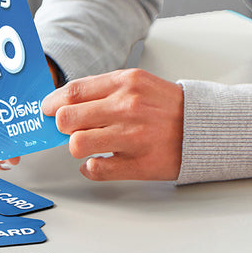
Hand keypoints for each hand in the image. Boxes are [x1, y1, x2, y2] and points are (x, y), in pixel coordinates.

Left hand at [41, 68, 182, 180]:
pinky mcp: (138, 163)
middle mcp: (128, 107)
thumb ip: (104, 90)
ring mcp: (132, 136)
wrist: (203, 127)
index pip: (73, 91)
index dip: (52, 103)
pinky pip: (95, 169)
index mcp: (126, 83)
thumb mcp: (139, 84)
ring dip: (78, 146)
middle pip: (67, 118)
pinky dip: (91, 167)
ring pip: (77, 144)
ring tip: (89, 144)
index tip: (48, 109)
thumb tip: (65, 102)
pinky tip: (100, 160)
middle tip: (69, 128)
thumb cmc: (168, 107)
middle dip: (62, 126)